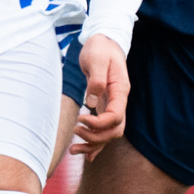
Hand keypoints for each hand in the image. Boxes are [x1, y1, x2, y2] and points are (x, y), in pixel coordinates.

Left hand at [67, 33, 129, 158]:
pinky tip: (84, 152)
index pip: (116, 117)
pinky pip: (103, 129)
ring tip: (73, 150)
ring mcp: (112, 105)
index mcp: (120, 90)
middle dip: (95, 137)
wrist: (104, 42)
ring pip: (108, 134)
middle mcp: (119, 101)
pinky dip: (95, 142)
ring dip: (93, 144)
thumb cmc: (100, 48)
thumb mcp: (96, 59)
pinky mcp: (104, 106)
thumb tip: (91, 102)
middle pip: (114, 131)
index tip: (81, 118)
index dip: (99, 123)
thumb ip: (96, 80)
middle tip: (76, 132)